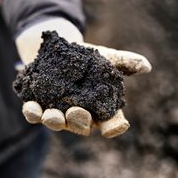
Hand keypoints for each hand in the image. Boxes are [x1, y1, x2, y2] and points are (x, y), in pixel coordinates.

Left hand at [16, 18, 151, 137]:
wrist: (60, 49)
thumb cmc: (87, 58)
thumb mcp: (106, 57)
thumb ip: (125, 62)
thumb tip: (146, 66)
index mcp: (99, 107)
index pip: (110, 122)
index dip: (113, 126)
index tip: (115, 127)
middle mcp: (80, 115)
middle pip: (82, 125)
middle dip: (79, 121)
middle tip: (76, 112)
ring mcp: (59, 113)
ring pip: (58, 123)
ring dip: (54, 121)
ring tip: (51, 115)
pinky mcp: (40, 106)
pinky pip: (35, 114)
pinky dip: (33, 113)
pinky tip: (31, 107)